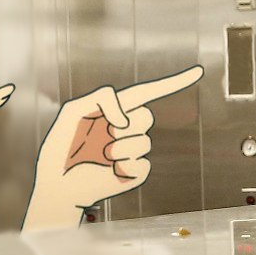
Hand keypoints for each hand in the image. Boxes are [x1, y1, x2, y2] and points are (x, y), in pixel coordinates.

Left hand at [26, 65, 203, 229]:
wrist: (57, 183)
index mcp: (116, 110)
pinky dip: (123, 167)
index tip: (198, 72)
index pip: (147, 93)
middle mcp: (128, 128)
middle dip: (124, 125)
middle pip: (146, 116)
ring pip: (143, 141)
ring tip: (99, 157)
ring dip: (118, 148)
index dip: (173, 83)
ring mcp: (134, 151)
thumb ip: (102, 98)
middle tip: (101, 136)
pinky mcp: (136, 172)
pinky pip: (142, 163)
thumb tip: (127, 118)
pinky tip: (108, 171)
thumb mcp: (74, 110)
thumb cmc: (60, 146)